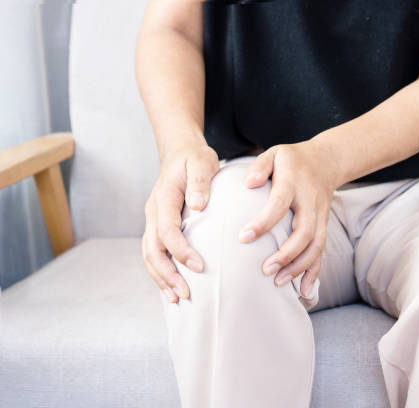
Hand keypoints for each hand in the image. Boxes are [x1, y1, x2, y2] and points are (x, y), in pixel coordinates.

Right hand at [142, 139, 219, 302]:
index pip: (167, 231)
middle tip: (186, 294)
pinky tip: (170, 287)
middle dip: (168, 274)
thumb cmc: (194, 158)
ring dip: (161, 278)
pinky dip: (160, 272)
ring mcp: (153, 220)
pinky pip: (154, 252)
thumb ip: (201, 182)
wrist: (180, 152)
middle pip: (152, 250)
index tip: (200, 267)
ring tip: (176, 298)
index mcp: (164, 198)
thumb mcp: (202, 162)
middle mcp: (153, 212)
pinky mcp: (158, 226)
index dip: (181, 251)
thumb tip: (199, 206)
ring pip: (149, 255)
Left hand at [238, 141, 340, 296]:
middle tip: (265, 270)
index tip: (244, 238)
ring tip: (279, 283)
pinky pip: (321, 251)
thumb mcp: (275, 154)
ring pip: (316, 246)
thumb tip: (248, 184)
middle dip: (286, 254)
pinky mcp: (324, 226)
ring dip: (299, 267)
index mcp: (294, 184)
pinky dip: (314, 272)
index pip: (279, 205)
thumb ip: (260, 166)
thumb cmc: (292, 160)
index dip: (263, 223)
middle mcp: (310, 203)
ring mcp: (320, 216)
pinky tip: (303, 291)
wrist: (327, 161)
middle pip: (304, 232)